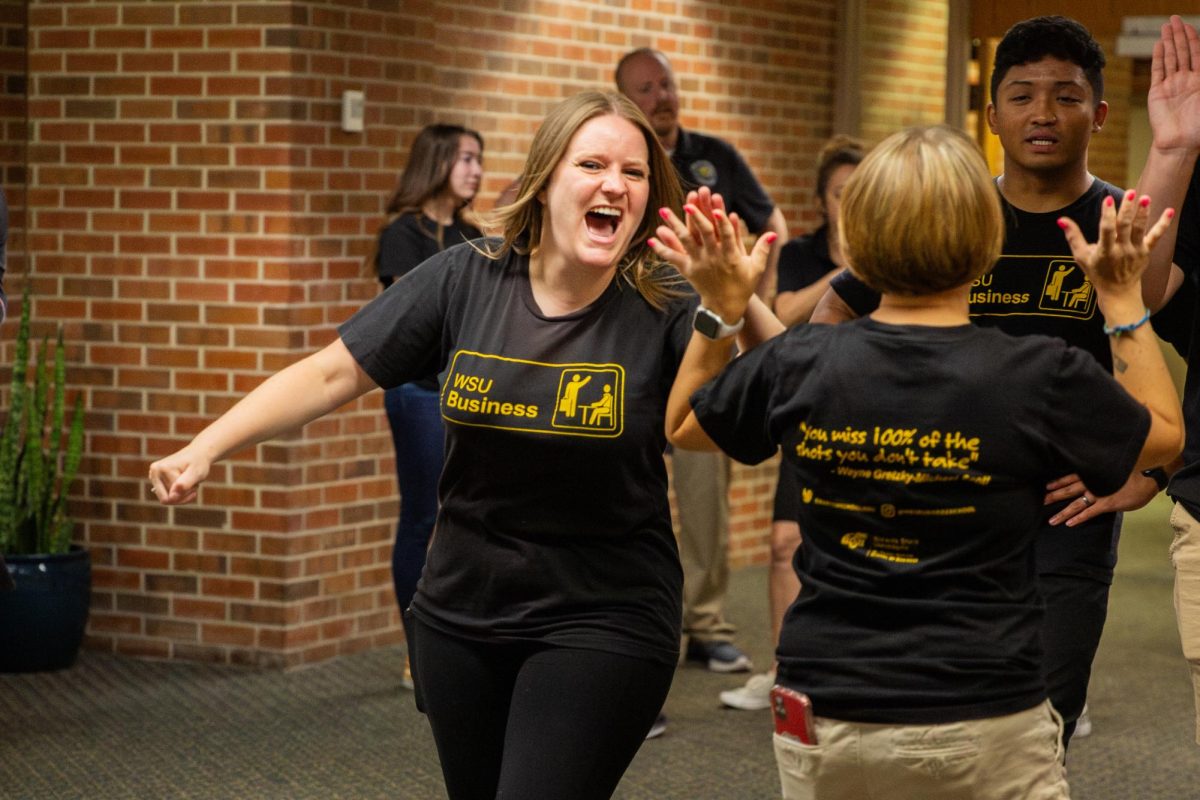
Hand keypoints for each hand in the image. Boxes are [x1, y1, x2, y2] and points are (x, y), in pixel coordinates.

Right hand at [148, 447, 209, 504]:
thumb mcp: (196, 473)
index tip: (194, 489)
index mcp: (159, 470)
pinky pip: (168, 495)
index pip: (169, 498)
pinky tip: (187, 484)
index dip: (184, 497)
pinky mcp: (157, 479)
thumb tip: (172, 497)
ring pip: (169, 498)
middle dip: (183, 495)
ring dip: (183, 494)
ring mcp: (154, 476)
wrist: (199, 453)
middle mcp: (154, 472)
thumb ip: (184, 484)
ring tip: (190, 482)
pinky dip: (180, 493)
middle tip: (193, 485)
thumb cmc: (198, 463)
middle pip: (167, 499)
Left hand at [650, 186, 775, 322]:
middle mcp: (713, 258)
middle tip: (688, 203)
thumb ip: (762, 249)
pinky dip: (662, 249)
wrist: (724, 308)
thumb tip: (773, 234)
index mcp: (731, 256)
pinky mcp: (688, 270)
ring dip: (673, 225)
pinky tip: (651, 238)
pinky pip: (673, 258)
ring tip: (663, 211)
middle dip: (696, 217)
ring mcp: (699, 263)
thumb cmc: (742, 286)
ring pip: (685, 241)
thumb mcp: (755, 269)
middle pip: (704, 234)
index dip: (723, 222)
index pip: (728, 236)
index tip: (717, 209)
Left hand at [1045, 471, 1160, 526]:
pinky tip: (1069, 523)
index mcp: (1092, 473)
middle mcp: (1092, 482)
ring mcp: (1098, 493)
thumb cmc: (1132, 473)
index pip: (1070, 477)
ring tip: (1051, 520)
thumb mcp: (1112, 470)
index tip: (1045, 486)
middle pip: (1068, 490)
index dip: (1057, 482)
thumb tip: (1093, 479)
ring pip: (1075, 503)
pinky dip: (1078, 518)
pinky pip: (1089, 512)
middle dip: (1053, 496)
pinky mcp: (1107, 503)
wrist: (1149, 476)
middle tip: (1040, 501)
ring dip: (1062, 512)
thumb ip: (1100, 475)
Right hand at [1058, 190, 1173, 299]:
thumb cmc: (1097, 272)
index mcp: (1104, 252)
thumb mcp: (1081, 257)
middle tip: (1130, 192)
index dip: (1107, 215)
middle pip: (1125, 227)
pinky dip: (1163, 224)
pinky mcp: (1146, 252)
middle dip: (1127, 209)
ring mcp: (1135, 251)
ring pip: (1141, 229)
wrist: (1118, 292)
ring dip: (1143, 213)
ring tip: (1145, 198)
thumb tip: (1061, 220)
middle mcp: (1121, 251)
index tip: (1107, 199)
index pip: (1106, 230)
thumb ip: (1073, 237)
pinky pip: (1156, 237)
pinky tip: (1170, 211)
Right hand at [1148, 15, 1199, 153]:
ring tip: (1165, 28)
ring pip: (1171, 58)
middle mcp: (1187, 80)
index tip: (1188, 25)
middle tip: (1174, 20)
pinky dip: (1159, 57)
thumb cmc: (1199, 126)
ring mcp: (1172, 85)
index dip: (1193, 38)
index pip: (1197, 53)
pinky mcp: (1157, 92)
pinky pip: (1158, 71)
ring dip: (1169, 42)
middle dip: (1179, 35)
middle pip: (1183, 52)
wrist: (1179, 143)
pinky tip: (1159, 46)